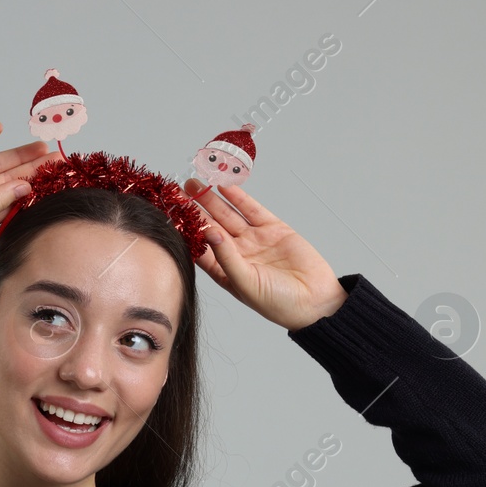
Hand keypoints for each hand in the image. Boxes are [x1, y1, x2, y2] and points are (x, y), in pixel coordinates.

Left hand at [183, 180, 346, 331]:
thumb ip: (227, 257)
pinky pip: (252, 210)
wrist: (315, 301)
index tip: (170, 215)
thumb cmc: (278, 302)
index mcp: (224, 271)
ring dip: (212, 200)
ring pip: (228, 215)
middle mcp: (236, 254)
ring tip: (195, 184)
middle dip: (194, 209)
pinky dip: (239, 198)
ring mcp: (255, 240)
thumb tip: (209, 232)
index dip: (185, 231)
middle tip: (178, 191)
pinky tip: (224, 187)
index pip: (199, 247)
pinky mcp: (274, 229)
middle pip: (210, 226)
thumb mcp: (246, 283)